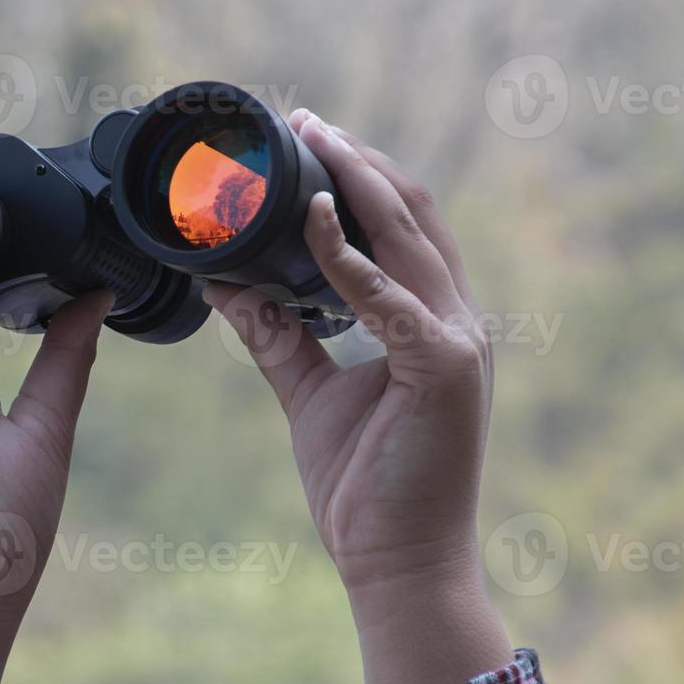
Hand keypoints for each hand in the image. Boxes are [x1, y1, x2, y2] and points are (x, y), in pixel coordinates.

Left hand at [206, 111, 493, 596]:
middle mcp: (457, 319)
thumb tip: (224, 283)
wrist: (396, 563)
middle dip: (356, 158)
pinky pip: (389, 297)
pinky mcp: (444, 368)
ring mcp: (459, 340)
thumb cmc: (365, 483)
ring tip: (309, 140)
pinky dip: (349, 257)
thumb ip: (276, 334)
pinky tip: (311, 220)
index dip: (359, 173)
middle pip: (412, 211)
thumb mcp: (310, 392)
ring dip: (355, 181)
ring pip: (408, 235)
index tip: (306, 136)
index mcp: (433, 321)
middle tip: (301, 120)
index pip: (403, 225)